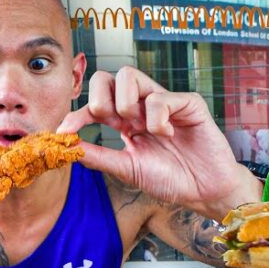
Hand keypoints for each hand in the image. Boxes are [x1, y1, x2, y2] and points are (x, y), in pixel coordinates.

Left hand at [57, 66, 258, 216]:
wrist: (205, 192)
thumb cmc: (172, 180)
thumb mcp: (127, 169)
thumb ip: (98, 157)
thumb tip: (65, 147)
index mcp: (126, 122)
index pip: (95, 104)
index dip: (77, 114)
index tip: (63, 131)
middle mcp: (143, 107)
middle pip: (107, 78)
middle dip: (99, 99)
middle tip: (110, 123)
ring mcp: (165, 102)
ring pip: (129, 75)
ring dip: (126, 103)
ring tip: (141, 128)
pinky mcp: (188, 103)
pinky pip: (160, 97)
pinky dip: (157, 119)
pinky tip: (168, 135)